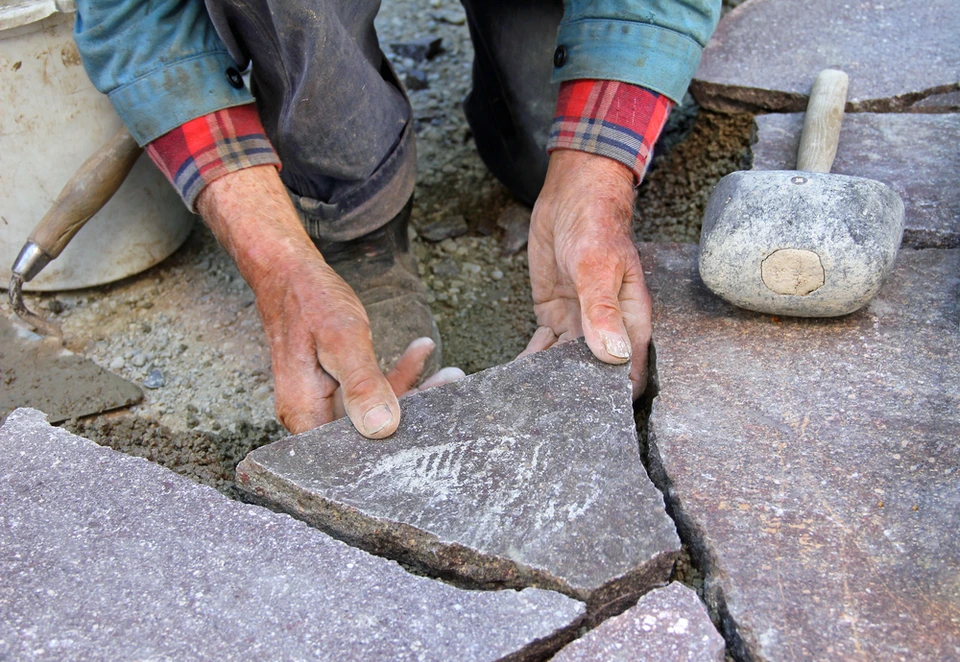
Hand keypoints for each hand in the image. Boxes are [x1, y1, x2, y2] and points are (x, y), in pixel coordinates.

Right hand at [196, 166, 449, 435]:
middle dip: (413, 415)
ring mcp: (322, 403)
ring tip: (449, 374)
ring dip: (411, 391)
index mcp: (305, 414)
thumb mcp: (342, 339)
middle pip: (367, 433)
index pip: (354, 449)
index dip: (393, 445)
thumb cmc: (310, 300)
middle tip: (449, 388)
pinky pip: (369, 392)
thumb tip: (381, 428)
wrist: (287, 273)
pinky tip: (420, 353)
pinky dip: (396, 375)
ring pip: (373, 412)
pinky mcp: (333, 388)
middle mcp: (310, 416)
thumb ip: (361, 385)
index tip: (431, 424)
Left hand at [522, 150, 651, 396]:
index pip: (628, 373)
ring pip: (565, 365)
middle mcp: (606, 329)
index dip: (614, 398)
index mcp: (629, 322)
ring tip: (526, 405)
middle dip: (575, 395)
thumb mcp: (597, 267)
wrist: (572, 197)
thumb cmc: (596, 227)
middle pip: (593, 375)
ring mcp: (578, 324)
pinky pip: (543, 348)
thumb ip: (602, 310)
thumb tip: (612, 355)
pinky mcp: (554, 315)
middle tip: (547, 418)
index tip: (591, 419)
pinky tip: (515, 379)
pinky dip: (531, 362)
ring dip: (549, 381)